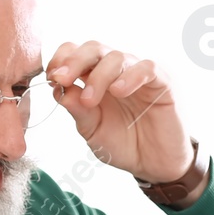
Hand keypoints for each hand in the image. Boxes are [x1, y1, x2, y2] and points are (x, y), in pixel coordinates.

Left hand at [47, 41, 193, 183]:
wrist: (155, 165)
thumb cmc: (125, 145)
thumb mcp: (93, 131)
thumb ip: (78, 111)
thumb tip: (58, 90)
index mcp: (95, 79)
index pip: (76, 53)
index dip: (61, 60)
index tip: (51, 77)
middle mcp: (116, 72)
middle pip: (93, 48)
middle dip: (74, 61)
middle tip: (62, 79)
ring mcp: (139, 74)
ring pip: (117, 57)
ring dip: (98, 75)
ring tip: (90, 100)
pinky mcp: (162, 82)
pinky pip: (147, 68)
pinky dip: (130, 76)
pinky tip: (118, 91)